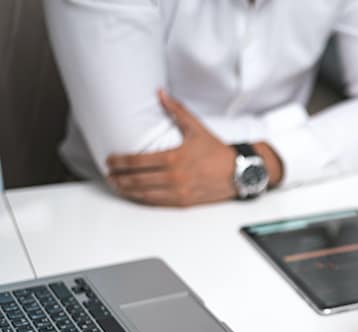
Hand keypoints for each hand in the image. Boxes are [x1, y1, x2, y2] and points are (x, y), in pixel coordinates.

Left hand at [107, 91, 279, 206]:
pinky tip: (133, 194)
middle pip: (136, 179)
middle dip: (118, 177)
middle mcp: (174, 177)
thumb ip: (176, 110)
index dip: (119, 162)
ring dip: (126, 190)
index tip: (110, 160)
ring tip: (116, 184)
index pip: (137, 161)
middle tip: (108, 173)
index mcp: (174, 158)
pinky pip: (156, 203)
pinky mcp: (183, 202)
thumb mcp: (196, 128)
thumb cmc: (217, 151)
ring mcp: (178, 192)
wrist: (239, 172)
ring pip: (143, 193)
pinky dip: (141, 199)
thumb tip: (160, 93)